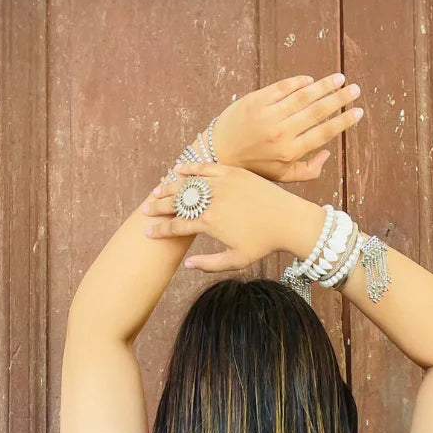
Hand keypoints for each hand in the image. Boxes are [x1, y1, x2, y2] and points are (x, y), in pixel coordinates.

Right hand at [140, 160, 320, 273]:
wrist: (288, 220)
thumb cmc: (263, 244)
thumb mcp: (236, 260)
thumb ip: (209, 264)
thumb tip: (187, 265)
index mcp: (210, 223)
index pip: (177, 225)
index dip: (160, 230)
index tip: (147, 233)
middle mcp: (213, 201)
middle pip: (177, 202)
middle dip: (158, 207)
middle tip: (144, 211)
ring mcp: (222, 183)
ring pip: (188, 183)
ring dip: (170, 187)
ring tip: (157, 192)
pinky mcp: (233, 172)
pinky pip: (206, 167)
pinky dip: (190, 168)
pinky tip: (178, 170)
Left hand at [210, 73, 362, 182]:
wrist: (218, 153)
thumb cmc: (253, 168)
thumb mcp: (282, 177)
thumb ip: (308, 170)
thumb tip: (328, 153)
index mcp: (290, 152)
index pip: (324, 132)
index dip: (343, 121)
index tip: (358, 112)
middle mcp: (281, 132)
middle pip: (317, 111)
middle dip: (339, 98)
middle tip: (355, 89)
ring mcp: (268, 114)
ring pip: (302, 95)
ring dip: (324, 85)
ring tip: (339, 78)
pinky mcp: (255, 100)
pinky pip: (282, 87)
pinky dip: (298, 82)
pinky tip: (310, 80)